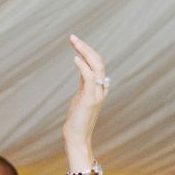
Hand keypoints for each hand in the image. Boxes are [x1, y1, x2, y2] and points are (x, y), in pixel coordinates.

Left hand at [62, 35, 108, 149]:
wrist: (77, 137)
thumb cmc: (77, 120)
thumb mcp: (81, 96)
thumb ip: (84, 82)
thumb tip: (80, 65)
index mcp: (100, 88)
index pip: (98, 64)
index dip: (88, 52)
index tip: (76, 42)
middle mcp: (101, 90)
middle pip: (99, 62)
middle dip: (86, 48)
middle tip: (73, 37)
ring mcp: (97, 95)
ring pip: (97, 67)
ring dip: (85, 52)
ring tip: (74, 42)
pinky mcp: (90, 99)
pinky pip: (90, 78)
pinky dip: (83, 66)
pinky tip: (75, 58)